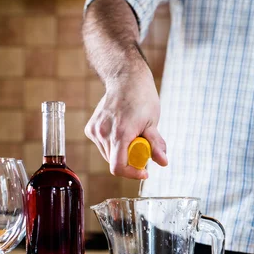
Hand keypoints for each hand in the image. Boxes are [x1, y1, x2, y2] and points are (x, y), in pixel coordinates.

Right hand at [85, 63, 167, 178]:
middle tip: (142, 146)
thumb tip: (163, 162)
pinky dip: (112, 144)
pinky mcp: (91, 128)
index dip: (132, 174)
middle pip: (115, 162)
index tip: (144, 171)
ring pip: (108, 155)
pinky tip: (120, 130)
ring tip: (131, 134)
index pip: (118, 167)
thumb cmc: (142, 98)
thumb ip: (156, 145)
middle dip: (130, 160)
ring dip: (121, 152)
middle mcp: (103, 133)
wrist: (125, 79)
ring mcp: (95, 130)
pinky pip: (103, 146)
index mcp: (120, 133)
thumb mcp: (153, 122)